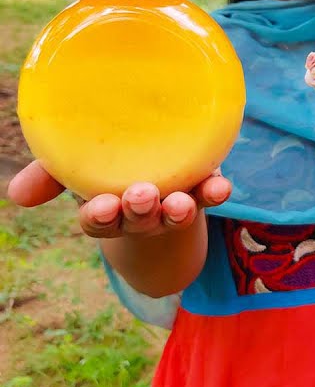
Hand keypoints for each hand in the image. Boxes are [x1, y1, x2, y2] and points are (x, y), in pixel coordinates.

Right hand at [6, 160, 232, 238]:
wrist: (153, 165)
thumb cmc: (107, 165)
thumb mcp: (76, 166)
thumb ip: (48, 173)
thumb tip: (16, 194)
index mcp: (107, 206)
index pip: (99, 221)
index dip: (100, 217)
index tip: (101, 206)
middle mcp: (141, 212)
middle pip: (140, 220)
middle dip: (141, 211)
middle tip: (141, 194)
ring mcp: (173, 202)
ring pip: (176, 214)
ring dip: (179, 210)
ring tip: (181, 201)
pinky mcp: (203, 188)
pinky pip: (211, 195)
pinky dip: (216, 193)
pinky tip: (222, 186)